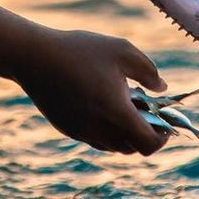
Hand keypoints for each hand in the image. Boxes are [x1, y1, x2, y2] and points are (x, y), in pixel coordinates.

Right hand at [16, 30, 168, 154]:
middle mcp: (99, 129)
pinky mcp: (67, 129)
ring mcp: (81, 132)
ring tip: (123, 104)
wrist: (33, 57)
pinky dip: (106, 129)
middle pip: (132, 148)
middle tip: (145, 109)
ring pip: (113, 145)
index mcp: (116, 112)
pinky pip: (95, 138)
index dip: (163, 137)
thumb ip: (148, 71)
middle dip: (144, 133)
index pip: (149, 144)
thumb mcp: (122, 50)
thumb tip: (161, 89)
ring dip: (124, 133)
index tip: (164, 121)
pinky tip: (101, 103)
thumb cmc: (80, 50)